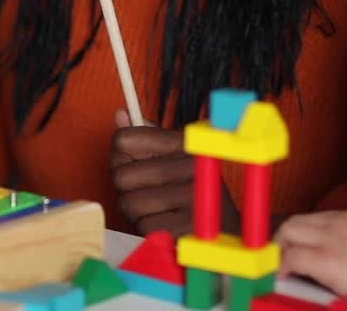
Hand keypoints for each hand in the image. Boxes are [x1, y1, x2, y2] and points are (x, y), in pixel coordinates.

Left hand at [111, 110, 197, 235]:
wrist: (226, 231)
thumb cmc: (192, 193)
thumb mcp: (174, 159)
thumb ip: (146, 139)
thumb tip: (121, 114)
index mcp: (184, 144)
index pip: (124, 140)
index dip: (122, 158)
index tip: (134, 165)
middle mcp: (190, 166)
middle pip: (121, 176)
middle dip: (128, 191)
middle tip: (149, 195)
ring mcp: (192, 196)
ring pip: (128, 204)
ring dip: (138, 214)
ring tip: (161, 211)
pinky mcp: (187, 227)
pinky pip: (142, 227)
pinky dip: (150, 231)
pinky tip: (168, 225)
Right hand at [275, 210, 346, 297]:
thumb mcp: (339, 297)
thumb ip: (310, 285)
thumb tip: (290, 281)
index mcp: (326, 261)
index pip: (286, 256)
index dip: (276, 267)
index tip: (277, 275)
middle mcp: (331, 235)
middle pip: (288, 229)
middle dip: (279, 244)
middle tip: (282, 258)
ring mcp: (343, 221)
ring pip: (303, 218)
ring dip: (295, 233)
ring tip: (300, 248)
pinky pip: (324, 215)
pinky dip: (316, 226)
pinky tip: (323, 239)